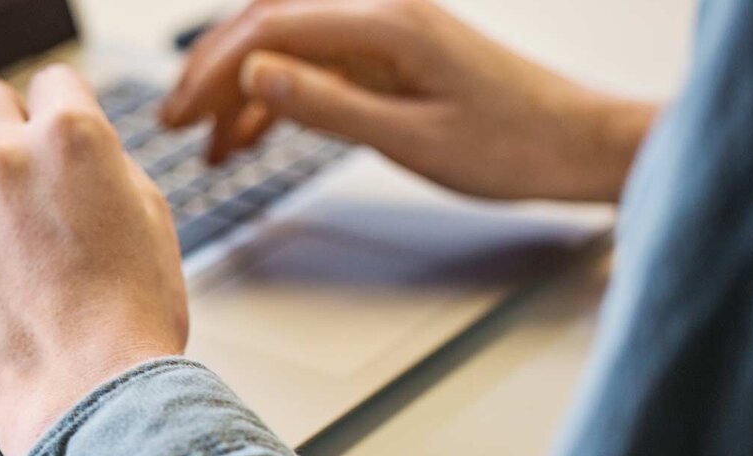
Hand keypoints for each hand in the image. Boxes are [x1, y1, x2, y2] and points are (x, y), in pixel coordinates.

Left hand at [0, 65, 188, 455]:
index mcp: (71, 140)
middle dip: (0, 124)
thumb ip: (108, 170)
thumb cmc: (129, 324)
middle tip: (9, 159)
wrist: (91, 394)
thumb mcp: (150, 221)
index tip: (50, 125)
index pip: (53, 80)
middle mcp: (5, 158)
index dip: (56, 106)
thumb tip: (83, 155)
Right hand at [163, 0, 655, 201]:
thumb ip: (327, 105)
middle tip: (173, 123)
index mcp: (385, 22)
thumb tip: (254, 74)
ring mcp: (386, 32)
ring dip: (241, 90)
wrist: (580, 146)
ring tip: (207, 144)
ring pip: (289, 46)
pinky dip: (281, 98)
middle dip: (213, 72)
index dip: (213, 69)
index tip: (177, 113)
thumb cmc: (514, 145)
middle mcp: (381, 13)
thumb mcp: (411, 138)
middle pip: (269, 25)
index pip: (270, 28)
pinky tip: (254, 136)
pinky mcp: (392, 56)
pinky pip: (319, 66)